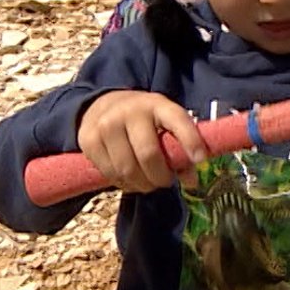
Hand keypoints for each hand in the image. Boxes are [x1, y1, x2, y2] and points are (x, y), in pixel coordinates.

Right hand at [76, 91, 206, 193]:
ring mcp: (106, 125)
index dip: (190, 140)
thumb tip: (191, 181)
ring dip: (142, 185)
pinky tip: (129, 179)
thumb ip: (180, 147)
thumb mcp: (164, 121)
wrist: (101, 104)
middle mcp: (130, 112)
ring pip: (127, 170)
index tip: (200, 159)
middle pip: (148, 155)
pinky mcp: (88, 140)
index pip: (177, 120)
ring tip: (148, 183)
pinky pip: (110, 174)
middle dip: (161, 177)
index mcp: (156, 104)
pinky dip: (124, 184)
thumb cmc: (142, 119)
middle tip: (165, 182)